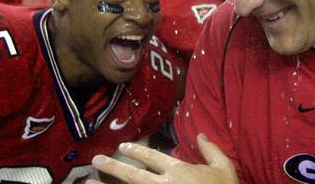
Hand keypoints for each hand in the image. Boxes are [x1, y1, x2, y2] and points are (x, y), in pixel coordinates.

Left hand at [86, 133, 237, 183]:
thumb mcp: (225, 167)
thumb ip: (211, 150)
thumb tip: (201, 134)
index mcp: (179, 171)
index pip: (152, 157)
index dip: (136, 151)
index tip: (122, 147)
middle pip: (133, 175)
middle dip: (113, 167)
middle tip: (96, 161)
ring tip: (89, 183)